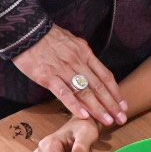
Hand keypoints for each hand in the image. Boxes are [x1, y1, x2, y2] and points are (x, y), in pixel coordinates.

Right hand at [11, 24, 126, 126]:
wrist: (27, 31)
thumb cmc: (48, 36)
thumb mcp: (72, 41)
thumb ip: (82, 55)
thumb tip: (92, 66)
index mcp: (85, 53)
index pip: (105, 75)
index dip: (115, 91)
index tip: (123, 104)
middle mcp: (77, 62)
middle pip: (98, 86)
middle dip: (111, 104)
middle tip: (121, 118)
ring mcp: (63, 70)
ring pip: (84, 92)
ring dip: (98, 108)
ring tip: (107, 121)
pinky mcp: (48, 77)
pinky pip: (63, 93)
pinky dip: (74, 105)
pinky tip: (83, 115)